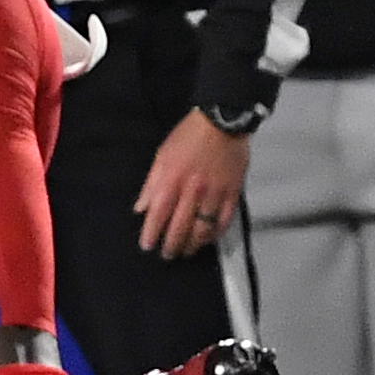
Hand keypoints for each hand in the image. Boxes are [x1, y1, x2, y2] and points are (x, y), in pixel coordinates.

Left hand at [134, 109, 250, 260]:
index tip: (147, 245)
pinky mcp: (233, 193)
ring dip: (193, 244)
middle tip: (167, 254)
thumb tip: (141, 208)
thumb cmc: (188, 136)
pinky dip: (216, 234)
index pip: (159, 213)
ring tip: (186, 251)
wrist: (223, 121)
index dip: (152, 232)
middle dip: (172, 244)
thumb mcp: (162, 155)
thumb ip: (151, 184)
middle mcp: (193, 189)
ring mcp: (215, 193)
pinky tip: (208, 239)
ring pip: (203, 228)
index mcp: (173, 178)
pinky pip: (225, 220)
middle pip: (181, 226)